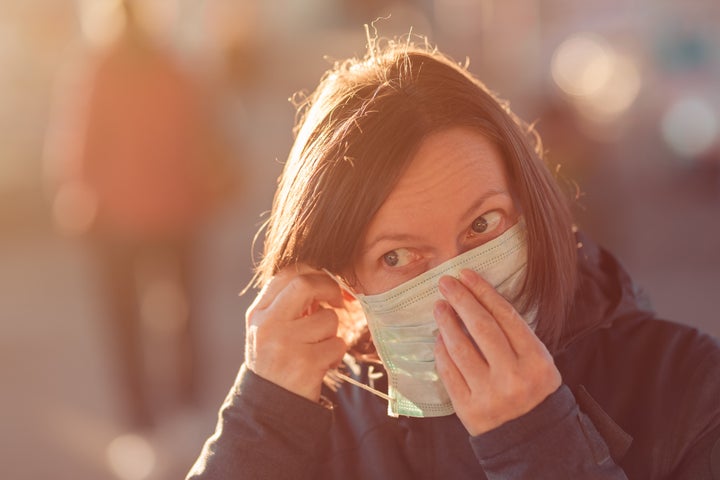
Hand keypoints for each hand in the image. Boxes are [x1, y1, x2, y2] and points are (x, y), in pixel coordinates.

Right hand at [245, 265, 347, 401]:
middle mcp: (268, 325)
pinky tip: (322, 364)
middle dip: (329, 288)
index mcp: (258, 314)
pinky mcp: (306, 364)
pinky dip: (336, 353)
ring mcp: (286, 344)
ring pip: (328, 319)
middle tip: (339, 300)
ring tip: (320, 347)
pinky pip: (337, 344)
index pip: (286, 275)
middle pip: (305, 285)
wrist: (267, 409)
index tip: (325, 283)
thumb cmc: (274, 363)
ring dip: (333, 332)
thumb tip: (325, 281)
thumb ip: (287, 306)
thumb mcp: (268, 331)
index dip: (312, 272)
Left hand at [433, 268, 560, 435]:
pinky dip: (442, 351)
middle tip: (446, 283)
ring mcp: (489, 395)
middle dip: (461, 300)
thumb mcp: (538, 361)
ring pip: (460, 349)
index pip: (506, 317)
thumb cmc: (532, 388)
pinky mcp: (468, 410)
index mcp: (536, 362)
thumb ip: (514, 334)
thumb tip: (477, 299)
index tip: (467, 274)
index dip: (484, 292)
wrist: (531, 438)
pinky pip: (449, 372)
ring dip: (446, 323)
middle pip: (481, 328)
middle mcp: (513, 378)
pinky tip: (439, 337)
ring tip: (439, 306)